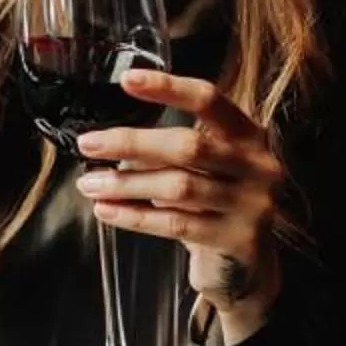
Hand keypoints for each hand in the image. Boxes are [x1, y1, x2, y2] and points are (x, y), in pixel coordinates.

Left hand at [75, 66, 288, 341]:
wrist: (245, 265)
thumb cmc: (214, 205)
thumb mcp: (203, 169)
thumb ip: (170, 150)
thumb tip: (109, 140)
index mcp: (249, 135)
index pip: (210, 101)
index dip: (169, 88)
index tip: (127, 80)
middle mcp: (258, 165)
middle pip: (189, 146)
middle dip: (132, 143)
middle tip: (88, 144)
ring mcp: (252, 204)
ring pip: (178, 188)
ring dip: (126, 184)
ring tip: (89, 184)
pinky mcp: (238, 238)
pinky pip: (175, 224)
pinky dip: (135, 216)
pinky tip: (106, 210)